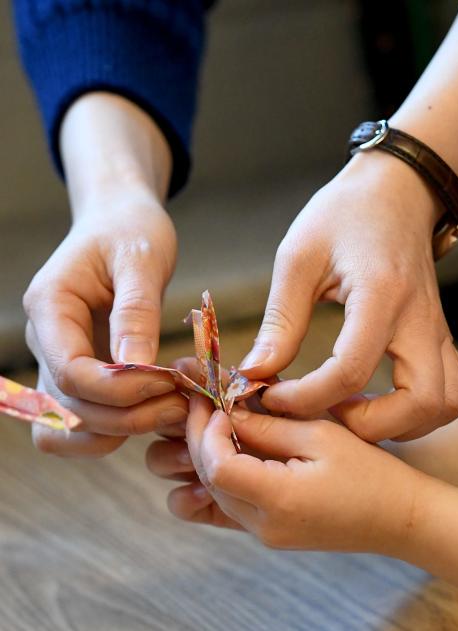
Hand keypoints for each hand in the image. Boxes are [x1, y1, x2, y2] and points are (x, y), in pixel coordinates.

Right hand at [23, 194, 183, 455]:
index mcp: (50, 307)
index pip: (69, 371)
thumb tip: (136, 367)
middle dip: (130, 415)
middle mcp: (45, 342)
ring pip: (73, 426)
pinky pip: (88, 422)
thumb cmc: (132, 232)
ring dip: (126, 429)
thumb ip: (136, 312)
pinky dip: (124, 427)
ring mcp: (59, 363)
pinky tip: (167, 407)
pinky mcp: (83, 376)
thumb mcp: (142, 260)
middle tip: (187, 403)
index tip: (169, 382)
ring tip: (179, 407)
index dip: (119, 390)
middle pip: (72, 407)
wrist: (121, 223)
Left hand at [158, 395, 422, 551]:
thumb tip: (229, 411)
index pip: (216, 467)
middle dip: (200, 438)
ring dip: (208, 458)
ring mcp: (265, 535)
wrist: (400, 517)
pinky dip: (222, 478)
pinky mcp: (271, 534)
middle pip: (207, 482)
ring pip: (212, 496)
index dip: (206, 431)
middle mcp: (264, 525)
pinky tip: (230, 449)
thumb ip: (271, 426)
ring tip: (219, 421)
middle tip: (205, 402)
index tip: (214, 400)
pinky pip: (229, 508)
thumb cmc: (372, 473)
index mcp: (279, 499)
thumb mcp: (323, 437)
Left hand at [238, 152, 457, 441]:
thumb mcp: (299, 256)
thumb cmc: (345, 214)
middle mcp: (420, 319)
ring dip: (404, 423)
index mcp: (381, 295)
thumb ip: (281, 320)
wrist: (398, 189)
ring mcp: (439, 330)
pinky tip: (387, 401)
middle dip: (370, 425)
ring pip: (447, 402)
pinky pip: (457, 390)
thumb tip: (256, 374)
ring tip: (355, 411)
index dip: (306, 398)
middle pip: (420, 401)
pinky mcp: (443, 337)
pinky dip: (429, 410)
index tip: (272, 396)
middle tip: (327, 415)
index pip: (350, 370)